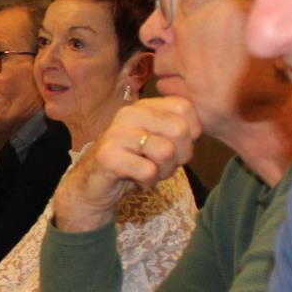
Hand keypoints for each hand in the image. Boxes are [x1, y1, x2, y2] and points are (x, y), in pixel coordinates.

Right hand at [51, 97, 199, 232]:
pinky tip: (136, 179)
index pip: (185, 108)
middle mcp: (129, 114)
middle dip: (179, 156)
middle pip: (179, 130)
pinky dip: (148, 182)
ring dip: (163, 171)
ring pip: (166, 151)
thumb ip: (178, 131)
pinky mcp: (108, 156)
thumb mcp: (159, 141)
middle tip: (162, 164)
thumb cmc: (133, 163)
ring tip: (148, 172)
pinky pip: (148, 171)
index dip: (191, 133)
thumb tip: (197, 130)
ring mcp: (117, 133)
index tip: (174, 146)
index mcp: (144, 106)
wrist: (93, 185)